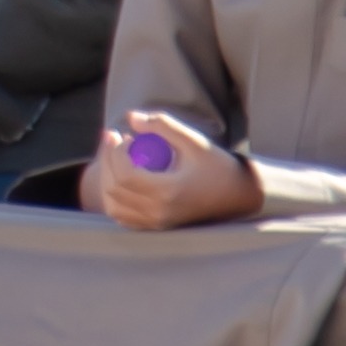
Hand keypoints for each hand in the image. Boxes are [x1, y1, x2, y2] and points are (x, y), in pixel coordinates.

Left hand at [83, 114, 257, 230]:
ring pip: (113, 206)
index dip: (116, 152)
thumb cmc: (217, 165)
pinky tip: (119, 177)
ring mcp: (157, 223)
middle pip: (114, 189)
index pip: (126, 174)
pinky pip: (123, 218)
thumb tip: (131, 117)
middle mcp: (160, 213)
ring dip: (107, 179)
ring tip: (114, 156)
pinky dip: (114, 199)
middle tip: (113, 137)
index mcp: (169, 192)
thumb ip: (163, 125)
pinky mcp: (157, 227)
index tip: (124, 135)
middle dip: (107, 160)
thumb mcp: (193, 140)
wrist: (238, 196)